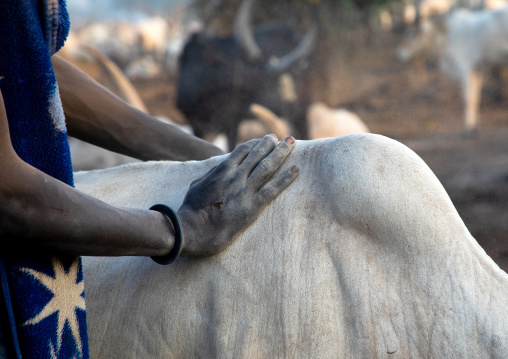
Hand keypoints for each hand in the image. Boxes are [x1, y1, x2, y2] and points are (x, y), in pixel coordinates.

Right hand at [177, 134, 297, 256]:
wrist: (190, 229)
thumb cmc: (190, 210)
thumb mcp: (198, 184)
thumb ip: (210, 174)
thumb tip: (217, 169)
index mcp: (222, 170)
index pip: (243, 150)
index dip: (256, 144)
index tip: (265, 140)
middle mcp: (236, 176)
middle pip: (258, 154)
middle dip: (272, 144)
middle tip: (285, 137)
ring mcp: (244, 190)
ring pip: (268, 167)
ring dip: (281, 153)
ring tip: (292, 143)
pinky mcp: (251, 207)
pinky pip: (272, 189)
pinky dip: (285, 179)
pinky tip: (296, 170)